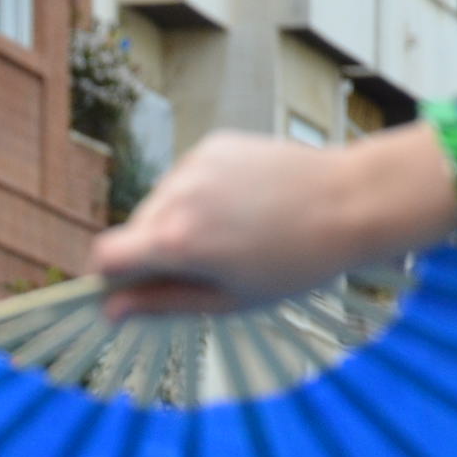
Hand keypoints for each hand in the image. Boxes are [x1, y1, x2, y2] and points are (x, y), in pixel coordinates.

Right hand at [88, 126, 456, 318]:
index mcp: (175, 241)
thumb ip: (161, 303)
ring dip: (177, 223)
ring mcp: (194, 165)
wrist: (350, 201)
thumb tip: (112, 310)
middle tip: (204, 268)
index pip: (105, 256)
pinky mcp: (213, 145)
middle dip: (153, 252)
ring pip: (159, 205)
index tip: (130, 289)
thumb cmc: (296, 262)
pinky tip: (241, 207)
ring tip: (230, 235)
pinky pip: (186, 180)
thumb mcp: (226, 299)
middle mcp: (175, 196)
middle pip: (133, 231)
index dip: (110, 278)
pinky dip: (199, 197)